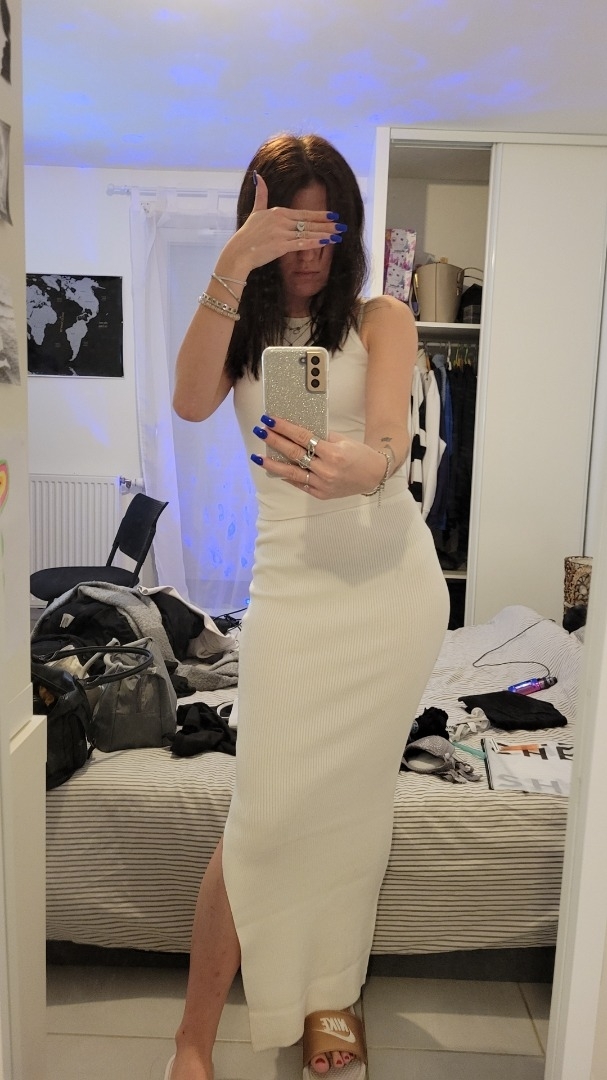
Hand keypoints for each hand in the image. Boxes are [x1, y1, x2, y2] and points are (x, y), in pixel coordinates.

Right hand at [221, 174, 343, 274]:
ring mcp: (281, 233)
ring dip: (325, 233)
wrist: (238, 252)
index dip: (320, 215)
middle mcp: (281, 220)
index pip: (304, 213)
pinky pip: (301, 243)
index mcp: (278, 212)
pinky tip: (326, 241)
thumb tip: (258, 176)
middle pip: (309, 222)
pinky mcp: (280, 245)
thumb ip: (261, 194)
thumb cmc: (247, 234)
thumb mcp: (255, 211)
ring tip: (338, 235)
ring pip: (308, 232)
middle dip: (327, 224)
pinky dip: (314, 242)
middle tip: (342, 226)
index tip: (333, 215)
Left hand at [252, 415, 387, 499]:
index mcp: (333, 453)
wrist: (373, 475)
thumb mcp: (343, 440)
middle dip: (274, 441)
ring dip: (272, 464)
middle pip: (294, 453)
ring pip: (292, 473)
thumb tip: (296, 432)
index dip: (284, 428)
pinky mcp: (321, 494)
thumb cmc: (359, 454)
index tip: (270, 420)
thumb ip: (321, 437)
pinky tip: (275, 469)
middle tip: (260, 431)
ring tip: (257, 456)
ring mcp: (322, 485)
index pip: (302, 437)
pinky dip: (287, 476)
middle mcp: (326, 470)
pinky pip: (300, 484)